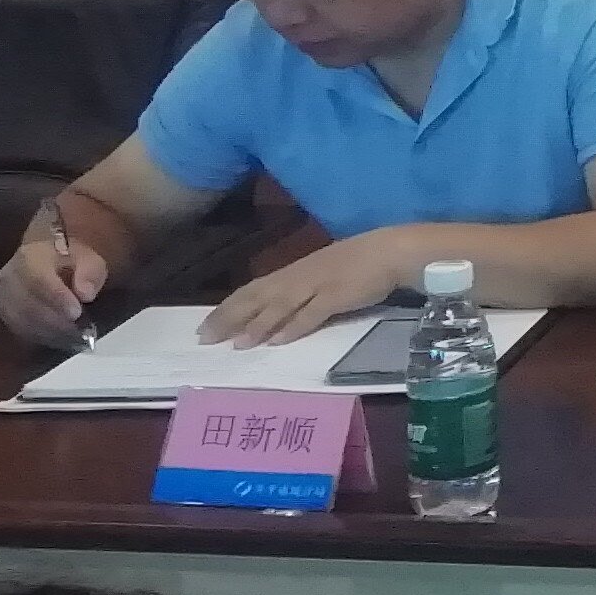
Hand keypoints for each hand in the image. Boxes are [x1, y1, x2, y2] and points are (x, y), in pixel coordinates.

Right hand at [0, 199, 109, 348]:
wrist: (43, 257)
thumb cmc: (68, 258)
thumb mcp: (87, 257)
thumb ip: (89, 272)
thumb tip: (85, 294)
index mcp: (29, 256)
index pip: (38, 279)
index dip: (56, 298)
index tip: (76, 313)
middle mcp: (10, 277)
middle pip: (28, 304)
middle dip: (55, 321)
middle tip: (80, 332)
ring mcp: (4, 297)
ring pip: (23, 320)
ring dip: (50, 332)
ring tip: (74, 338)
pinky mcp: (5, 314)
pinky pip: (20, 329)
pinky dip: (42, 337)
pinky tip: (61, 340)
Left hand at [201, 233, 406, 346]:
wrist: (391, 250)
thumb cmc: (359, 260)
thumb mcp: (322, 271)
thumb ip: (300, 289)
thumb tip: (275, 312)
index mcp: (293, 271)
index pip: (251, 289)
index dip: (227, 308)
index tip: (204, 326)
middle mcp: (298, 277)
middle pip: (257, 297)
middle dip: (230, 318)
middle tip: (206, 339)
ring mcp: (318, 285)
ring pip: (280, 306)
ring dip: (257, 325)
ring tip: (237, 344)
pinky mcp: (338, 295)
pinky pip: (312, 313)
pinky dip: (294, 327)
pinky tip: (278, 341)